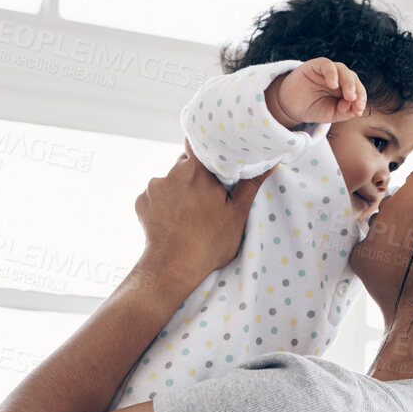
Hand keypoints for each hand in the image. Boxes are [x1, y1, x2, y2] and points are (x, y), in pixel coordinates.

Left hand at [129, 141, 272, 291]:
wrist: (171, 269)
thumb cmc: (209, 243)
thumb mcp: (237, 214)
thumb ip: (252, 183)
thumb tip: (271, 160)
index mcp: (197, 169)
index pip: (201, 142)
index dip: (210, 148)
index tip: (218, 158)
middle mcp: (171, 172)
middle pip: (187, 162)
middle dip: (197, 174)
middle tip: (210, 195)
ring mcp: (153, 187)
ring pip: (171, 179)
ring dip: (181, 189)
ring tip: (192, 213)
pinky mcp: (141, 201)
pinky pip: (157, 195)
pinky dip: (165, 203)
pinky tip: (175, 220)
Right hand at [274, 57, 366, 124]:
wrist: (290, 106)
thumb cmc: (314, 108)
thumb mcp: (332, 114)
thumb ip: (345, 111)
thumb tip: (356, 106)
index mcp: (345, 89)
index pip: (358, 90)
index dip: (361, 99)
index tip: (359, 110)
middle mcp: (339, 78)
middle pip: (353, 78)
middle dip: (358, 90)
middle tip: (356, 102)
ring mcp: (327, 71)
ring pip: (343, 70)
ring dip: (349, 82)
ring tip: (349, 96)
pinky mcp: (315, 66)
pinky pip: (327, 65)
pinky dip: (332, 73)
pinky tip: (333, 85)